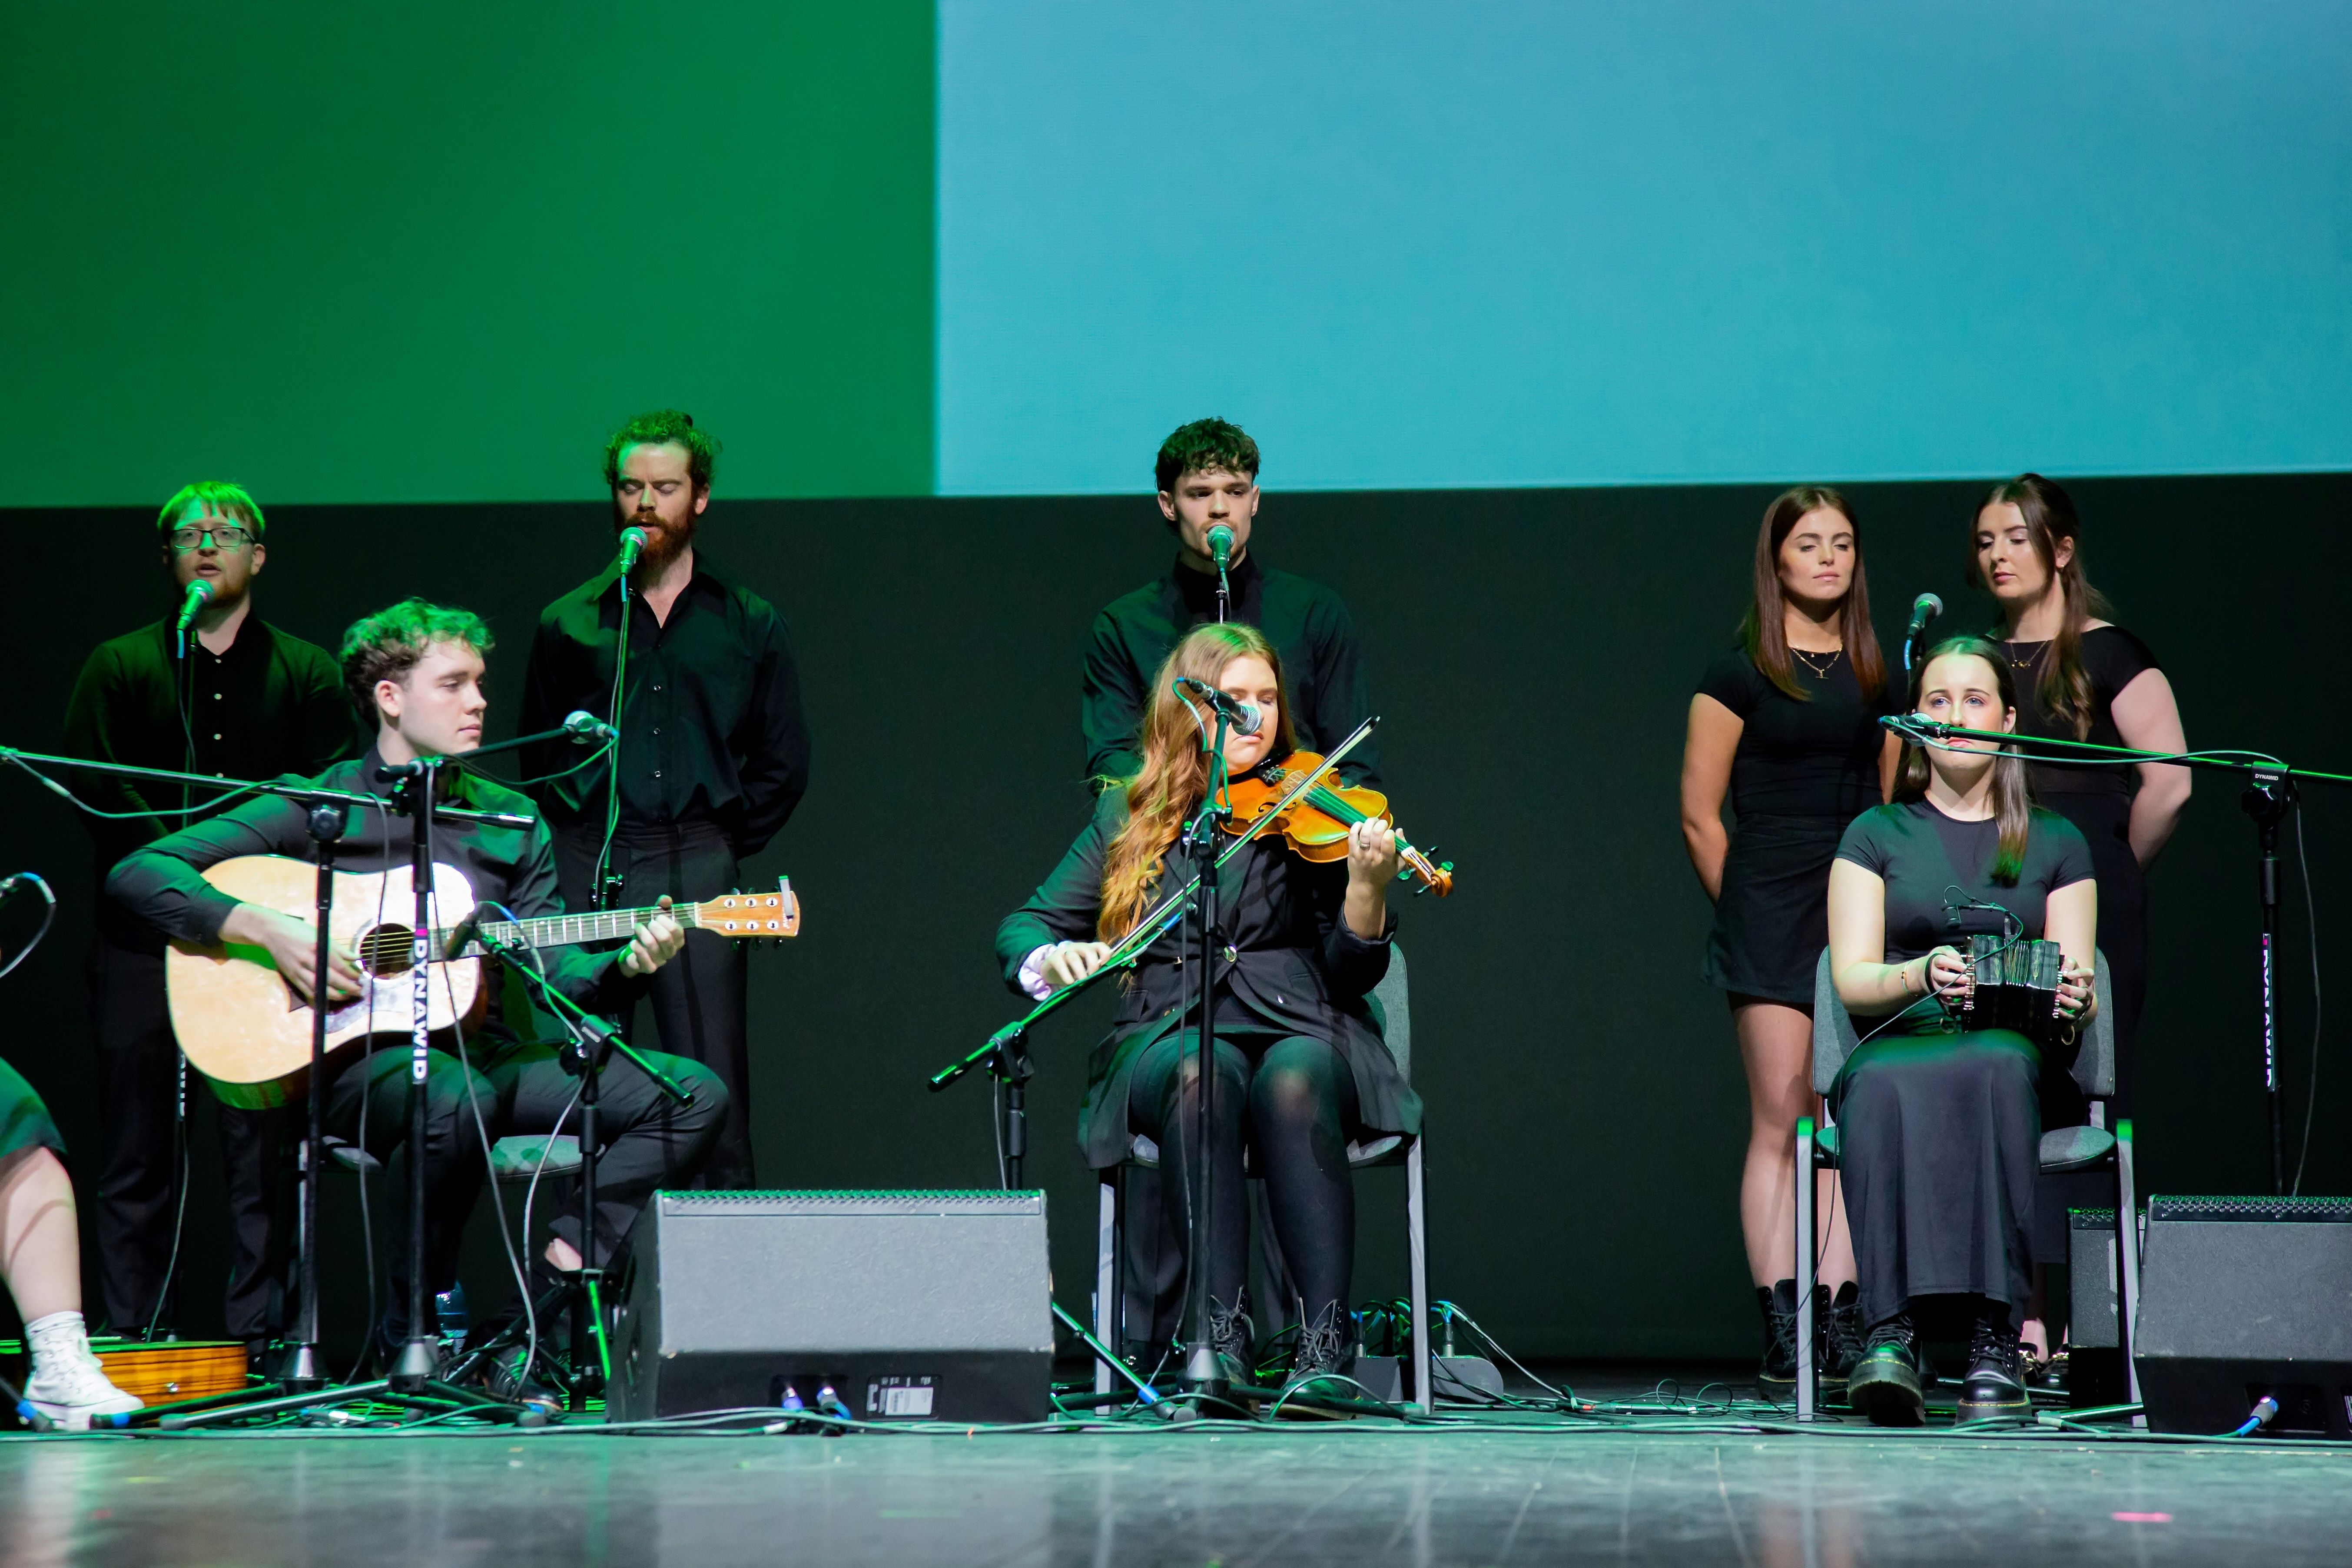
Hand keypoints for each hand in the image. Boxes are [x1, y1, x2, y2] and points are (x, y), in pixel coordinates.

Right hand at [221, 903, 362, 1004]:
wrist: (272, 932)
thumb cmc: (298, 930)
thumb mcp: (320, 935)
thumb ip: (339, 949)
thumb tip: (355, 958)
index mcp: (316, 947)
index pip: (339, 965)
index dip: (352, 973)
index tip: (361, 977)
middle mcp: (307, 960)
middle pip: (331, 979)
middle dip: (347, 987)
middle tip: (359, 990)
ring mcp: (298, 970)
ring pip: (319, 988)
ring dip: (335, 995)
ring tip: (347, 997)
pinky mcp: (292, 977)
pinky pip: (307, 991)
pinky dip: (319, 996)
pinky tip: (329, 998)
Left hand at [620, 896, 685, 976]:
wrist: (634, 951)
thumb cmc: (648, 933)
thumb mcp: (655, 918)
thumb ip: (662, 907)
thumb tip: (666, 899)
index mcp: (677, 939)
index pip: (677, 930)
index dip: (666, 921)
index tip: (657, 916)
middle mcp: (671, 951)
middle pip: (666, 938)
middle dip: (654, 927)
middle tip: (647, 923)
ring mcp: (661, 961)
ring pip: (653, 947)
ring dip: (643, 934)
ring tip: (637, 927)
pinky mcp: (650, 968)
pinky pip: (644, 958)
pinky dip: (638, 948)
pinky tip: (633, 942)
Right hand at [1042, 941, 1111, 988]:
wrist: (1052, 970)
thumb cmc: (1073, 970)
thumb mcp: (1086, 970)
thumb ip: (1095, 971)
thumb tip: (1103, 979)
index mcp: (1089, 949)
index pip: (1101, 946)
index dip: (1105, 954)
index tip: (1105, 966)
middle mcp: (1078, 948)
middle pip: (1088, 950)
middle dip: (1093, 965)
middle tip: (1092, 977)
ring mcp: (1065, 951)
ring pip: (1073, 957)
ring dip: (1079, 970)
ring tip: (1082, 981)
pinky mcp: (1054, 958)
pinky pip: (1060, 964)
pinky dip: (1065, 974)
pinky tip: (1070, 982)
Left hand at [1344, 817, 1400, 890]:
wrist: (1365, 885)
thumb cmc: (1384, 875)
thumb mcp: (1398, 865)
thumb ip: (1402, 849)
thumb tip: (1399, 830)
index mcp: (1386, 859)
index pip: (1388, 841)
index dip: (1390, 832)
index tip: (1390, 833)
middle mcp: (1373, 855)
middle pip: (1376, 833)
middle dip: (1381, 824)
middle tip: (1383, 824)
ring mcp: (1361, 853)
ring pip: (1364, 832)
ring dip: (1370, 822)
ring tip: (1374, 821)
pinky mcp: (1351, 851)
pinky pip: (1352, 835)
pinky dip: (1356, 826)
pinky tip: (1362, 825)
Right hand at [1921, 946, 1968, 1004]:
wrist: (1923, 972)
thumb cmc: (1938, 960)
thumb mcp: (1943, 951)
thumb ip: (1952, 954)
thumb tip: (1962, 962)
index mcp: (1935, 961)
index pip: (1942, 961)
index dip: (1954, 964)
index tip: (1966, 967)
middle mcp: (1933, 974)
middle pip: (1941, 977)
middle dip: (1955, 979)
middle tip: (1967, 979)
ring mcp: (1935, 985)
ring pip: (1943, 990)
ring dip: (1956, 991)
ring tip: (1967, 990)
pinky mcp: (1937, 995)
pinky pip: (1944, 1000)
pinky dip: (1954, 1002)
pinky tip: (1963, 999)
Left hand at [2057, 958, 2095, 1019]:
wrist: (2073, 991)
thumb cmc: (2071, 976)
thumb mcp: (2072, 966)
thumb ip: (2069, 964)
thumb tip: (2064, 971)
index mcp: (2088, 979)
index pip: (2089, 974)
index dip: (2079, 974)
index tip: (2067, 975)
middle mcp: (2088, 992)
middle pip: (2083, 993)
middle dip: (2070, 990)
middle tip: (2058, 987)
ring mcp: (2083, 1003)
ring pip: (2078, 1005)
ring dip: (2067, 1001)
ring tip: (2056, 997)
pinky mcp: (2077, 1013)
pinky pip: (2072, 1015)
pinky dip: (2064, 1013)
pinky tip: (2056, 1009)